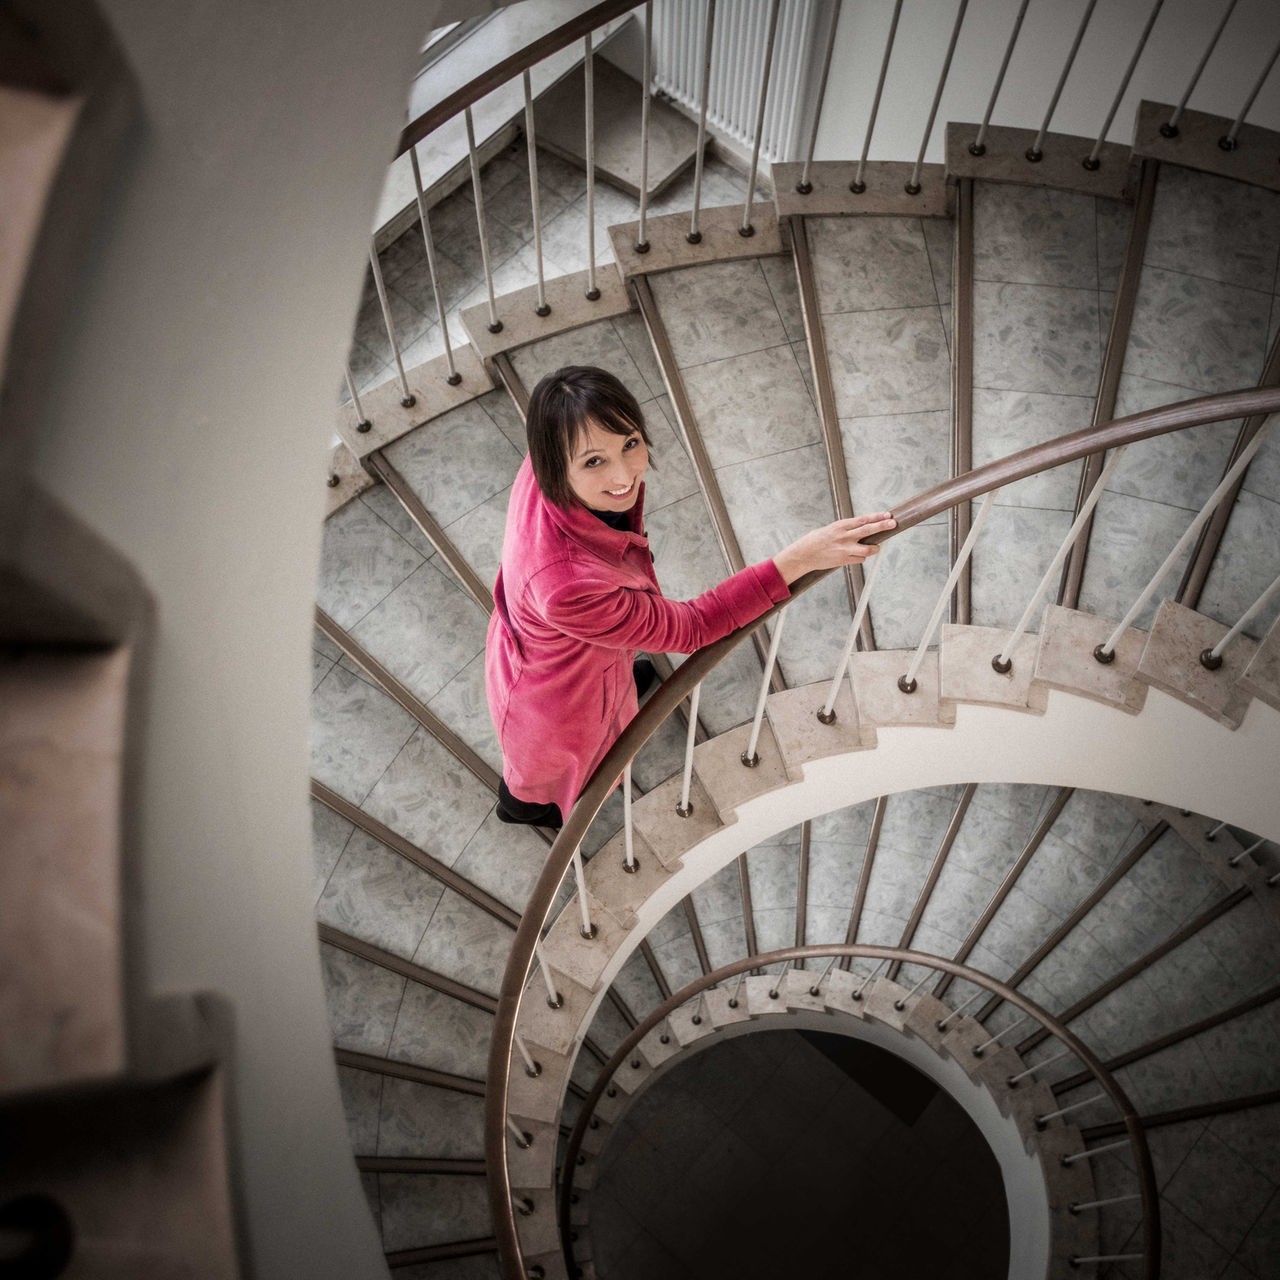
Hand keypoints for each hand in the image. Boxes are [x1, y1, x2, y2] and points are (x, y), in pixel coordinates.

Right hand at [772, 512, 895, 584]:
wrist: (803, 555)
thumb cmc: (815, 540)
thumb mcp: (830, 529)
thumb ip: (846, 529)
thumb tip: (862, 528)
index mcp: (840, 526)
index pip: (863, 519)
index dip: (876, 517)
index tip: (887, 514)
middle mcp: (844, 537)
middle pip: (868, 530)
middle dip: (882, 526)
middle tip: (893, 524)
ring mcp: (845, 549)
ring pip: (868, 549)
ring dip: (874, 548)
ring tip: (876, 547)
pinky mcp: (844, 560)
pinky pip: (859, 559)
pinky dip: (860, 557)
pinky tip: (855, 556)